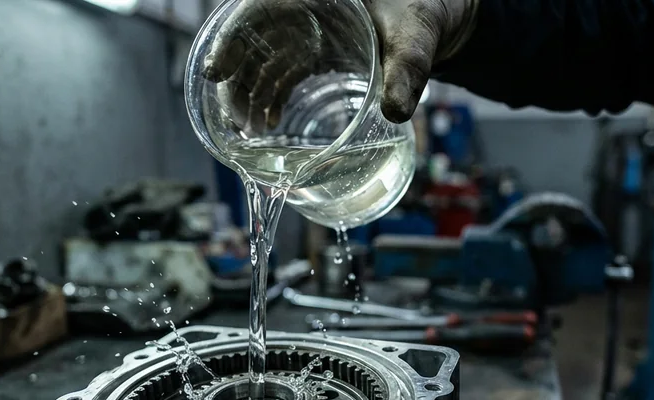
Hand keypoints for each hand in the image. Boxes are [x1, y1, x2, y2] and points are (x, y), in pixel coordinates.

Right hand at [203, 0, 475, 130]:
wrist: (439, 15)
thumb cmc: (425, 9)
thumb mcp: (417, 35)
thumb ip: (409, 69)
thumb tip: (396, 112)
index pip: (258, 10)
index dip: (230, 38)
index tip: (214, 71)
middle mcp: (302, 10)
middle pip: (250, 40)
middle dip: (235, 80)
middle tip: (233, 121)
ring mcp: (305, 31)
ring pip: (261, 59)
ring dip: (248, 94)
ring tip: (249, 132)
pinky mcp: (313, 50)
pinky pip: (279, 71)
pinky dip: (269, 97)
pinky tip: (268, 123)